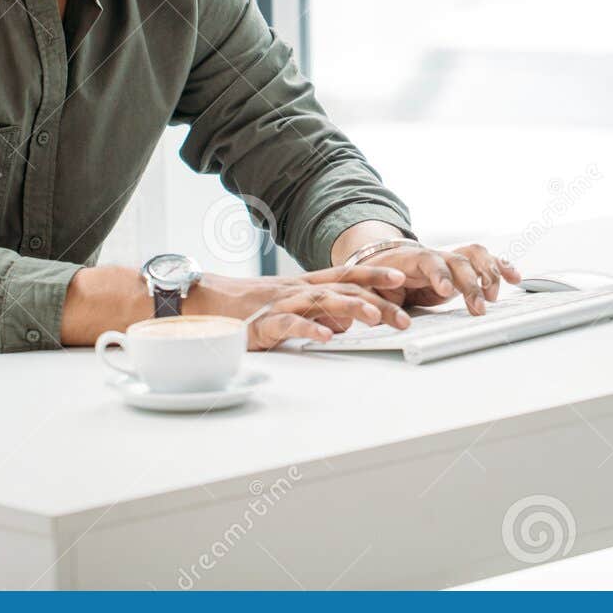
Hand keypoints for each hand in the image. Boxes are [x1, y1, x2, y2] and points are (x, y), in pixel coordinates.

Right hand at [188, 265, 412, 349]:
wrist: (208, 303)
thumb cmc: (252, 306)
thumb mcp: (294, 306)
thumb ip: (321, 312)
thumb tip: (350, 321)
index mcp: (307, 284)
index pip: (348, 275)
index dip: (376, 276)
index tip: (403, 280)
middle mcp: (299, 289)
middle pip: (344, 290)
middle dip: (377, 301)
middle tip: (404, 316)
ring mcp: (282, 303)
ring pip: (321, 301)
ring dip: (350, 308)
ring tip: (374, 318)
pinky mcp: (264, 322)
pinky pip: (290, 324)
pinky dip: (309, 329)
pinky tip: (327, 337)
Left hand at [359, 243, 521, 315]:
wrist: (384, 264)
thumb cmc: (378, 280)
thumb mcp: (372, 293)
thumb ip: (381, 305)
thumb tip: (393, 320)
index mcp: (410, 260)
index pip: (428, 261)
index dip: (439, 274)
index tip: (446, 291)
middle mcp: (434, 255)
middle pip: (458, 261)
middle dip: (471, 284)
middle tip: (478, 308)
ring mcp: (449, 259)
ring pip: (475, 255)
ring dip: (489, 274)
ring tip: (494, 297)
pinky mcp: (462, 267)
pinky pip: (484, 259)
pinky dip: (501, 266)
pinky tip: (515, 278)